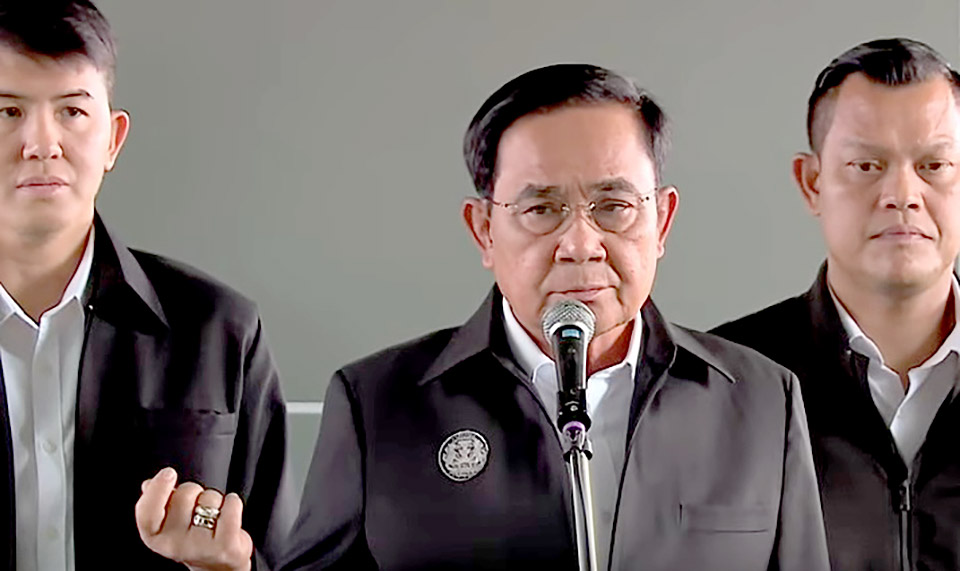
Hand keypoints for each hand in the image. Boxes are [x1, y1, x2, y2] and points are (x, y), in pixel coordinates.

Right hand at [135, 467, 252, 570]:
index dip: (157, 489)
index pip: (147, 512)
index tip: (168, 473)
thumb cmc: (195, 536)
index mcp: (156, 537)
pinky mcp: (225, 546)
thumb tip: (148, 484)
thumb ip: (159, 502)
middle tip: (197, 506)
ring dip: (215, 501)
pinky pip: (231, 506)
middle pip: (184, 495)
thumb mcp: (170, 522)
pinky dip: (233, 504)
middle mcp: (174, 545)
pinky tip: (228, 515)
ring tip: (214, 517)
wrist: (219, 565)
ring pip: (209, 498)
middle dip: (194, 492)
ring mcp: (200, 547)